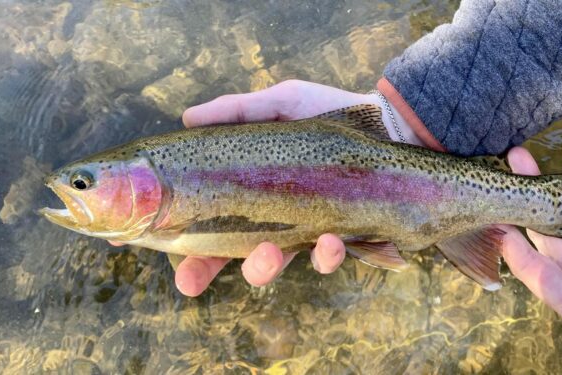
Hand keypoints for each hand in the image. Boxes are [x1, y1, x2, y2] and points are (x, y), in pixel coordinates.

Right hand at [169, 80, 409, 295]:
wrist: (392, 124)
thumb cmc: (330, 113)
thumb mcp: (284, 103)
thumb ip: (239, 110)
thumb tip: (188, 118)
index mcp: (252, 190)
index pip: (210, 225)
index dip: (187, 251)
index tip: (169, 267)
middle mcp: (276, 217)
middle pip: (234, 256)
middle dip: (208, 272)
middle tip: (196, 279)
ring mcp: (309, 230)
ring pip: (277, 264)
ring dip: (265, 266)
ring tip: (270, 252)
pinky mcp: (345, 237)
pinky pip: (330, 257)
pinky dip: (326, 254)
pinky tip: (329, 241)